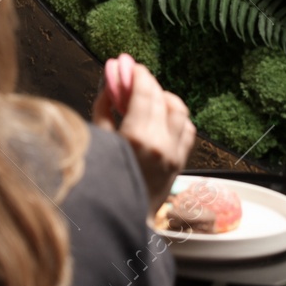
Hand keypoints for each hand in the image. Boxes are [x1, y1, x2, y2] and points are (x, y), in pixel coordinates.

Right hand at [92, 57, 195, 212]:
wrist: (121, 220)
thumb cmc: (103, 184)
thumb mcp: (98, 142)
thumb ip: (105, 108)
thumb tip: (110, 82)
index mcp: (138, 137)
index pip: (144, 91)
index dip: (136, 73)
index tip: (127, 64)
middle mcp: (161, 143)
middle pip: (159, 97)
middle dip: (146, 82)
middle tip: (132, 76)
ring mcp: (174, 153)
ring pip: (178, 110)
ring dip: (163, 98)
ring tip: (146, 98)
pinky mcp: (180, 162)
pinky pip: (187, 129)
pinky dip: (176, 118)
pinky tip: (161, 117)